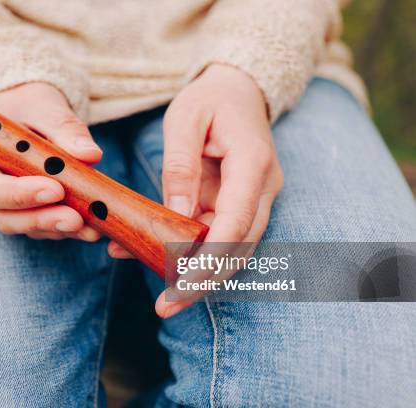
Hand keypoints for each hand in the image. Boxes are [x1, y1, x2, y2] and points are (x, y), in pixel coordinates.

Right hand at [0, 82, 102, 240]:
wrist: (31, 110)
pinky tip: (92, 226)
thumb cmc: (29, 103)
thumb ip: (65, 129)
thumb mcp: (45, 107)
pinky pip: (44, 226)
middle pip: (4, 217)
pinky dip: (67, 229)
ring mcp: (5, 203)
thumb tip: (90, 155)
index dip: (19, 195)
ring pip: (26, 226)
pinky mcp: (28, 211)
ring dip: (58, 229)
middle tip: (75, 220)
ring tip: (92, 227)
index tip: (56, 190)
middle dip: (42, 220)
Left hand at [109, 64, 283, 317]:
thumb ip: (180, 165)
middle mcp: (262, 187)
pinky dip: (194, 255)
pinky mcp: (241, 205)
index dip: (211, 255)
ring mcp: (255, 198)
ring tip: (165, 300)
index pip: (236, 220)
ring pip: (233, 250)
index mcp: (252, 162)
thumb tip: (177, 212)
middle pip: (240, 247)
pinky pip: (220, 236)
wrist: (239, 91)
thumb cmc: (210, 99)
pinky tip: (160, 264)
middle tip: (167, 305)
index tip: (182, 281)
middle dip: (205, 280)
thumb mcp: (185, 119)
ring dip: (201, 277)